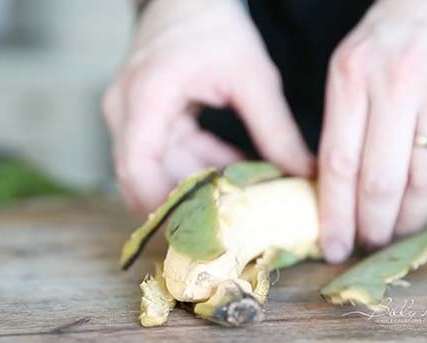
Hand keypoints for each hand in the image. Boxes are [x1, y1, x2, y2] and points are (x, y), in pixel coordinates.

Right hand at [103, 0, 313, 213]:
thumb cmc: (216, 26)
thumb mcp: (252, 77)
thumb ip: (275, 130)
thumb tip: (302, 175)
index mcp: (146, 97)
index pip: (138, 170)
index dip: (165, 207)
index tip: (206, 231)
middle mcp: (125, 112)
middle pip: (144, 179)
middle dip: (187, 203)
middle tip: (232, 226)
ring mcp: (128, 116)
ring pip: (156, 172)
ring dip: (196, 185)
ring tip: (241, 198)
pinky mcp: (140, 120)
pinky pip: (165, 157)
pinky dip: (197, 166)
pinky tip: (233, 171)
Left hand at [319, 0, 426, 261]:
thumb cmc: (396, 36)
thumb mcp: (354, 66)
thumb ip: (344, 121)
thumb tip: (336, 188)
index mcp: (350, 77)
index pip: (337, 162)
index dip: (334, 214)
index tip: (333, 245)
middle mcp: (394, 84)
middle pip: (377, 180)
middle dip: (371, 226)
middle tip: (367, 245)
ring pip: (419, 180)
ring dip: (406, 220)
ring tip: (395, 235)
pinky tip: (424, 210)